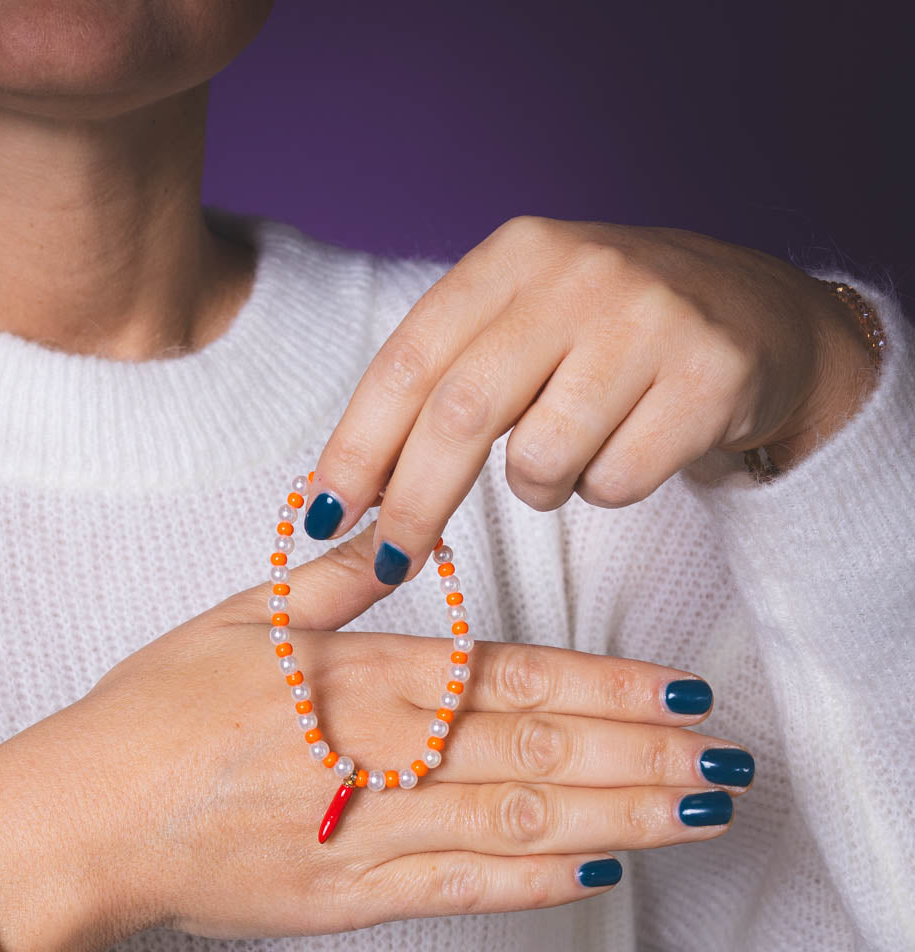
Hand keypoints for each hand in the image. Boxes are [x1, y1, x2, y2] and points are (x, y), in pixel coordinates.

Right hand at [0, 525, 752, 951]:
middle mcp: (376, 751)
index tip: (681, 691)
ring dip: (619, 817)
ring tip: (700, 815)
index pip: (509, 675)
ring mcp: (366, 830)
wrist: (83, 819)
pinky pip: (458, 890)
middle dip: (643, 755)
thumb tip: (395, 531)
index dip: (605, 685)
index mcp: (357, 675)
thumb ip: (326, 583)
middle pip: (536, 749)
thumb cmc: (151, 711)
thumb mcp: (232, 620)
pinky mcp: (347, 898)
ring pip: (516, 821)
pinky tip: (602, 876)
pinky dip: (533, 884)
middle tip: (731, 761)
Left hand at [305, 216, 879, 583]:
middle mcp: (578, 273)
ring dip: (539, 489)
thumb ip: (442, 384)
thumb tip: (342, 493)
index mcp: (513, 256)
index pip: (409, 361)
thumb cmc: (609, 337)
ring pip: (541, 462)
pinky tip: (636, 443)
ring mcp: (650, 320)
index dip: (357, 448)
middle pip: (460, 415)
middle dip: (414, 505)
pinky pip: (614, 484)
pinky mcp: (710, 376)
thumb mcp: (522, 325)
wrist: (758, 317)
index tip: (326, 516)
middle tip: (390, 562)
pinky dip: (607, 490)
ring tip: (574, 450)